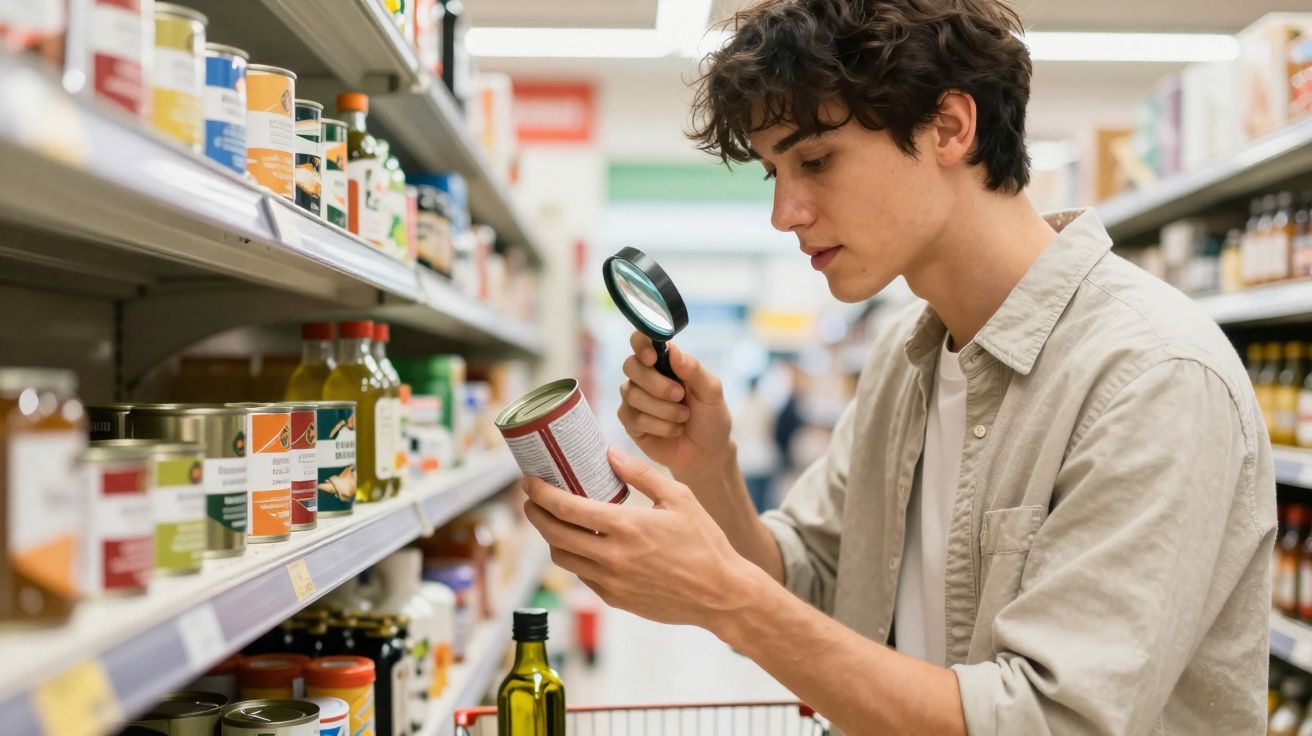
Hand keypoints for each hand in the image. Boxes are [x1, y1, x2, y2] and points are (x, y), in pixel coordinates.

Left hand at [521, 447, 764, 628]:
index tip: (529, 481)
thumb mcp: (679, 498)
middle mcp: (612, 557)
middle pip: (553, 534)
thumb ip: (641, 474)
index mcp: (626, 527)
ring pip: (563, 558)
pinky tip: (583, 543)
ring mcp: (611, 582)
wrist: (721, 595)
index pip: (565, 508)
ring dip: (552, 537)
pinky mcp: (615, 599)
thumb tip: (609, 454)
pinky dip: (575, 557)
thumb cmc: (705, 543)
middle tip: (532, 499)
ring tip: (555, 520)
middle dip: (535, 514)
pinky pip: (582, 576)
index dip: (540, 493)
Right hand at [618, 332, 733, 481]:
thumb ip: (693, 369)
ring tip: (683, 417)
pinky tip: (673, 430)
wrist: (708, 452)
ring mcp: (635, 399)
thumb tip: (672, 350)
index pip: (641, 340)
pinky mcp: (630, 421)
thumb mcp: (711, 391)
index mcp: (665, 362)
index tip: (652, 357)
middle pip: (631, 366)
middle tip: (680, 395)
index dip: (641, 343)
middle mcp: (645, 376)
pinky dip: (658, 426)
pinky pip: (633, 417)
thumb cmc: (710, 417)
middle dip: (657, 384)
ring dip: (663, 409)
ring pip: (632, 394)